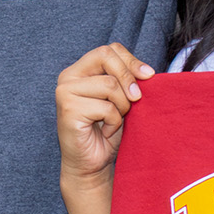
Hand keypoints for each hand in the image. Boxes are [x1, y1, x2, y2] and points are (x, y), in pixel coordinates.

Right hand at [57, 42, 152, 183]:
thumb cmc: (106, 131)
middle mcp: (68, 77)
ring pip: (110, 84)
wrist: (91, 165)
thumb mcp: (121, 99)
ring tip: (115, 120)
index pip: (109, 49)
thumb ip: (128, 80)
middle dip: (128, 78)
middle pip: (106, 56)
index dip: (131, 61)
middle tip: (136, 100)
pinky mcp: (69, 109)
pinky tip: (105, 132)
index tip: (148, 77)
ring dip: (122, 106)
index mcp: (79, 70)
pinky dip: (114, 122)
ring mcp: (65, 92)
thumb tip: (147, 73)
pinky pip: (106, 107)